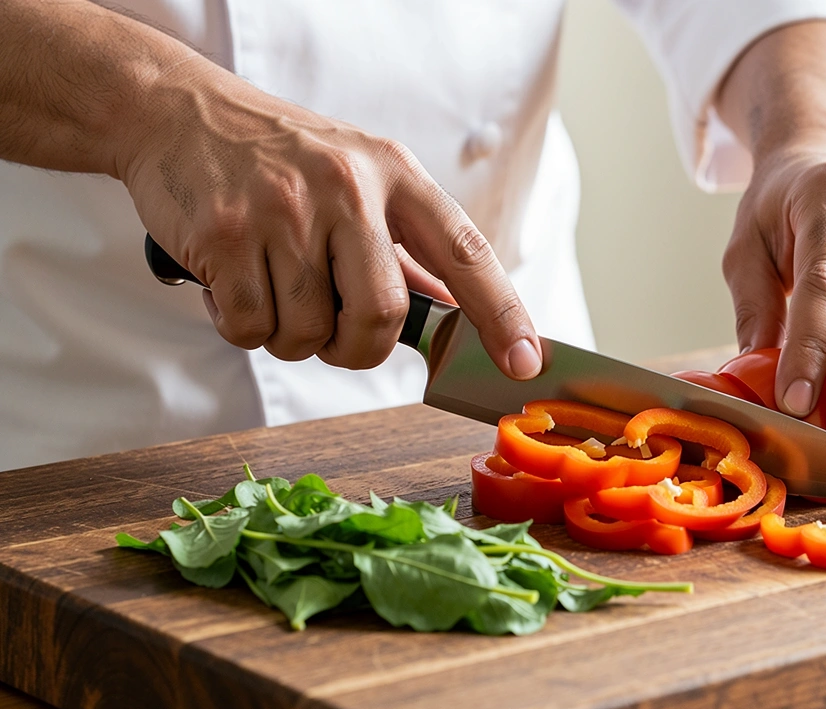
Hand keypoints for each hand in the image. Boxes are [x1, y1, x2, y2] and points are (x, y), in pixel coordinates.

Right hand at [118, 57, 540, 376]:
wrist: (180, 111)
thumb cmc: (283, 158)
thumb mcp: (360, 179)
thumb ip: (406, 247)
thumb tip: (455, 316)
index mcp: (395, 174)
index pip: (466, 253)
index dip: (502, 315)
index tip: (526, 362)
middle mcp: (347, 188)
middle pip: (381, 317)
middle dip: (359, 349)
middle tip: (337, 335)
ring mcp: (283, 210)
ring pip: (309, 333)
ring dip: (293, 336)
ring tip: (275, 287)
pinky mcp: (225, 234)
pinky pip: (250, 329)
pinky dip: (243, 327)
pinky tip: (235, 282)